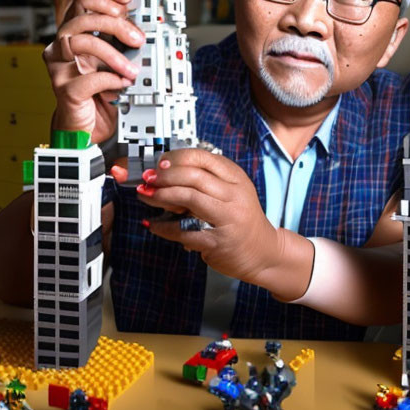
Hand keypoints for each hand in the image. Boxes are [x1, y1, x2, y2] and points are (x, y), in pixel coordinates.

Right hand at [43, 0, 144, 142]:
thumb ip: (118, 38)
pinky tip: (121, 84)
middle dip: (115, 21)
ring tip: (131, 68)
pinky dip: (111, 79)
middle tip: (136, 37)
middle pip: (82, 14)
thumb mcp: (112, 58)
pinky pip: (88, 77)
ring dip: (113, 53)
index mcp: (74, 32)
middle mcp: (61, 45)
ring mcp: (59, 66)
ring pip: (81, 41)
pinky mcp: (64, 89)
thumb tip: (138, 20)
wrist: (87, 127)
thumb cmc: (99, 92)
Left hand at [134, 149, 282, 285]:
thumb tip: (162, 173)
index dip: (176, 158)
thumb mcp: (229, 193)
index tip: (159, 163)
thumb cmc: (239, 219)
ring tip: (147, 196)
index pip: (202, 157)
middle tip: (148, 180)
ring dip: (162, 196)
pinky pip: (184, 230)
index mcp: (235, 177)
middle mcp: (235, 195)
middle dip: (164, 176)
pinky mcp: (218, 241)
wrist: (262, 252)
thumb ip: (203, 182)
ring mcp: (228, 218)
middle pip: (194, 176)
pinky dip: (163, 227)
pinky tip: (154, 224)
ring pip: (189, 198)